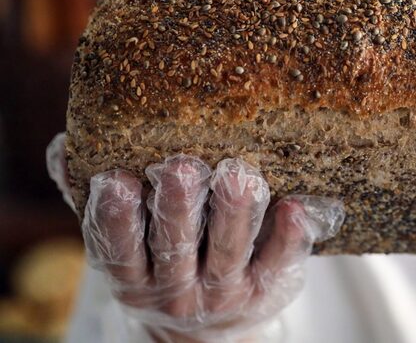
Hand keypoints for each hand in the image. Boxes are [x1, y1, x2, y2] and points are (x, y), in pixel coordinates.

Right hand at [46, 133, 344, 341]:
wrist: (209, 329)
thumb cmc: (163, 265)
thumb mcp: (126, 246)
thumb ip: (95, 202)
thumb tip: (65, 147)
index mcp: (135, 275)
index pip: (119, 250)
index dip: (116, 218)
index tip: (115, 180)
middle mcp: (176, 290)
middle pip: (175, 247)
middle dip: (177, 208)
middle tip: (180, 167)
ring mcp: (224, 292)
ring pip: (228, 252)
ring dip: (234, 214)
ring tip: (239, 176)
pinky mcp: (267, 287)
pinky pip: (279, 261)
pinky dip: (287, 236)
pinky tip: (294, 206)